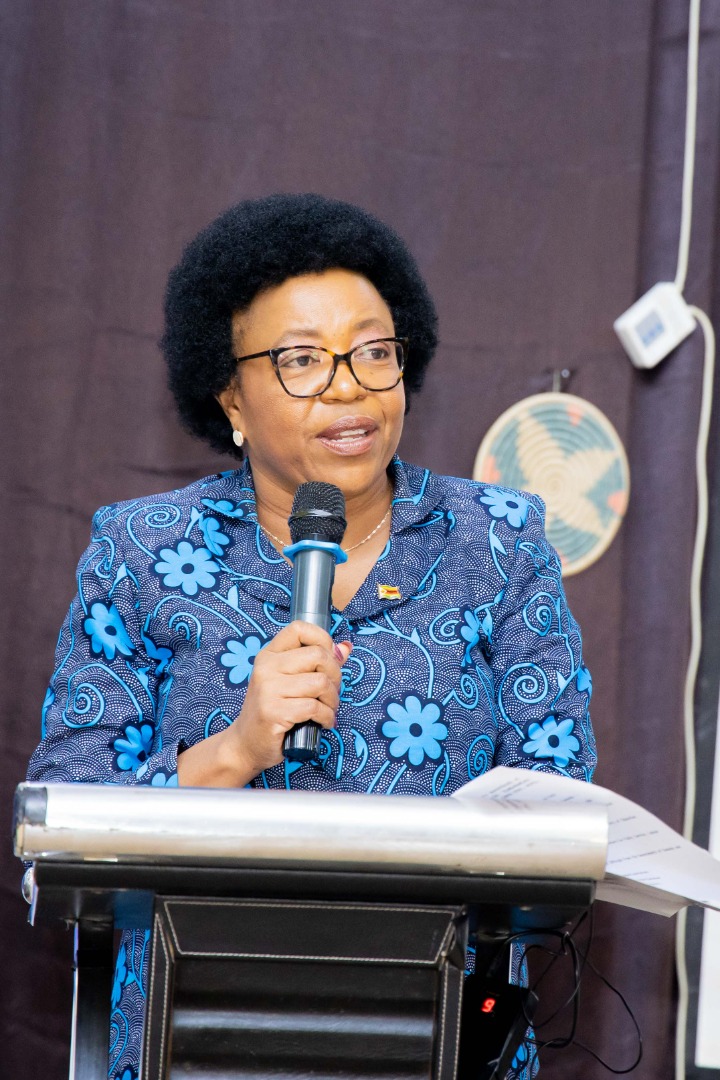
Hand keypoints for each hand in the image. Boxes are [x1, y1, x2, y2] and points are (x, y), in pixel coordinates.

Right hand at [231, 621, 352, 777]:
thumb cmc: (272, 711)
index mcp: (270, 655)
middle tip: (331, 692)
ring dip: (333, 700)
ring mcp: (268, 689)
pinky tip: (323, 722)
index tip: (330, 659)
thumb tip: (345, 648)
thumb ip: (316, 663)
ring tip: (328, 710)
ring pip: (320, 682)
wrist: (246, 744)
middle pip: (318, 655)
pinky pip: (315, 707)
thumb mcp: (289, 682)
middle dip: (335, 676)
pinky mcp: (274, 712)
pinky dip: (327, 717)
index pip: (299, 628)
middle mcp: (267, 667)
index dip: (323, 639)